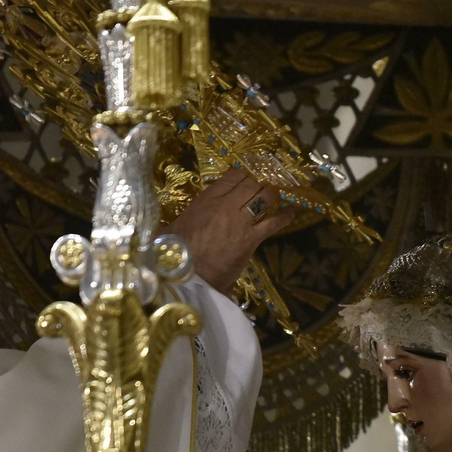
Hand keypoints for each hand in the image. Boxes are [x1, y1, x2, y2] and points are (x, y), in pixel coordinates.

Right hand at [169, 168, 293, 291]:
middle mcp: (226, 204)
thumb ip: (167, 223)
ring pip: (264, 196)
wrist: (188, 277)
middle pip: (251, 182)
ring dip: (272, 193)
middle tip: (265, 181)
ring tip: (276, 192)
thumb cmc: (173, 254)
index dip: (242, 173)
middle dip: (260, 180)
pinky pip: (274, 222)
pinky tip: (293, 211)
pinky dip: (285, 216)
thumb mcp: (166, 230)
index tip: (247, 174)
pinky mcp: (252, 239)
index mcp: (205, 199)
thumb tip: (158, 227)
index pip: (231, 176)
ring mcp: (241, 220)